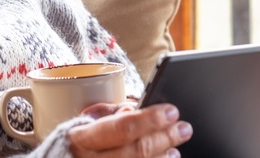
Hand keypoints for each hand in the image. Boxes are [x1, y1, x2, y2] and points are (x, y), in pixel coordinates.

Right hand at [67, 103, 192, 156]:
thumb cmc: (75, 144)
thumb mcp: (85, 123)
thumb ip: (110, 115)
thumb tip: (135, 109)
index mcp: (82, 138)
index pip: (123, 127)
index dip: (151, 119)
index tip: (171, 111)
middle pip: (137, 150)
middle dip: (165, 137)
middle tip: (183, 128)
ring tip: (175, 148)